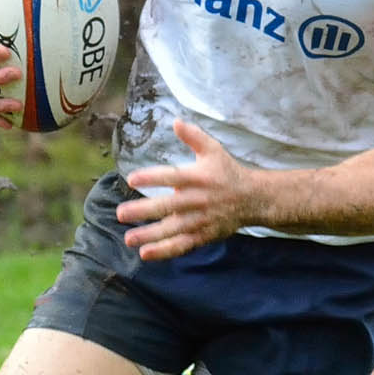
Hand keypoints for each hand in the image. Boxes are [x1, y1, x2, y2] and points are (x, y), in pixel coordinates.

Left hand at [118, 120, 258, 260]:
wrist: (253, 198)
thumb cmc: (227, 172)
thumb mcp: (213, 150)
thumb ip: (194, 136)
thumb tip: (175, 121)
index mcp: (197, 177)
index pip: (172, 177)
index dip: (152, 178)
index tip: (131, 179)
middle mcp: (197, 200)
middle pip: (168, 206)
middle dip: (144, 210)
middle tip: (121, 213)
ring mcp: (200, 220)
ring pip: (173, 230)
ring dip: (150, 235)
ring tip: (128, 239)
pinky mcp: (203, 235)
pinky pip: (182, 245)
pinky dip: (165, 251)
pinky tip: (146, 253)